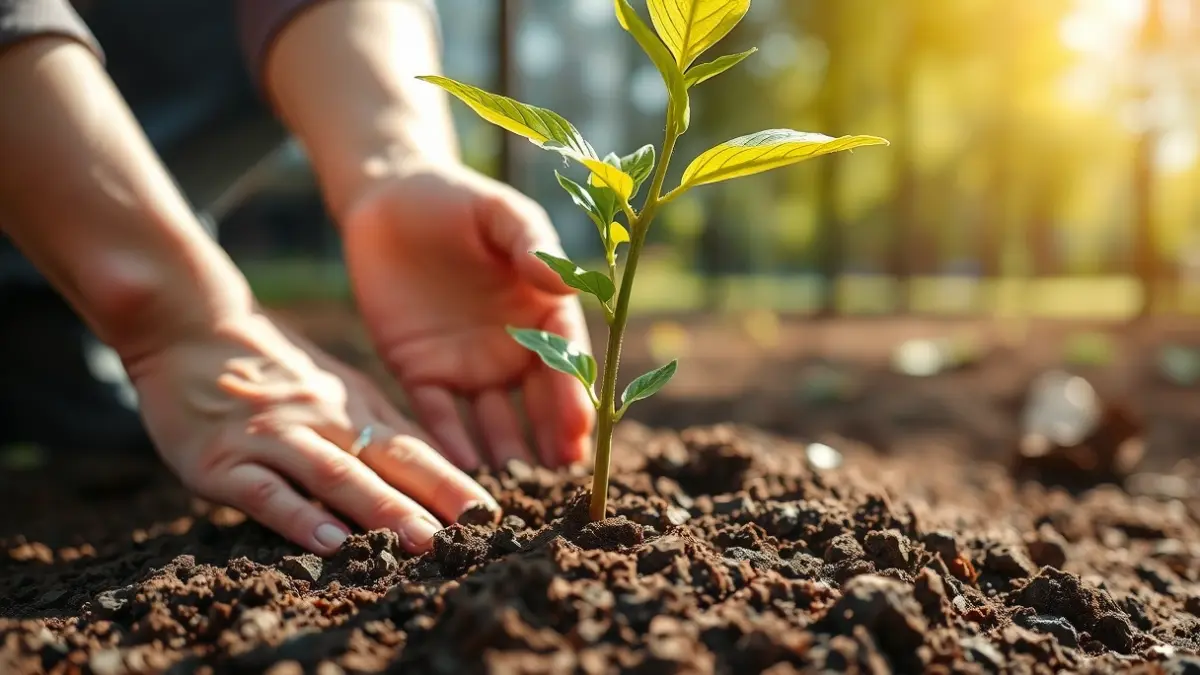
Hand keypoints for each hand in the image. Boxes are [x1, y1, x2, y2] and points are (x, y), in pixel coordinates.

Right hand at [124, 311, 496, 555]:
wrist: (186, 321)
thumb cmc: (267, 362)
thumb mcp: (334, 383)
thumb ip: (375, 424)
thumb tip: (432, 466)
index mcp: (353, 405)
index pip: (414, 446)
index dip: (453, 480)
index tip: (491, 513)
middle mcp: (322, 419)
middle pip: (389, 459)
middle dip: (435, 498)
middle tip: (475, 533)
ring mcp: (274, 437)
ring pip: (337, 475)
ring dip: (382, 510)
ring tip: (422, 542)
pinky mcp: (222, 460)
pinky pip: (267, 491)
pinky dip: (299, 517)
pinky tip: (330, 542)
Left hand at [339, 162, 593, 470]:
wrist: (387, 196)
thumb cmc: (454, 197)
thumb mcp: (497, 211)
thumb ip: (529, 242)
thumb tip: (559, 282)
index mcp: (540, 311)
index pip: (565, 361)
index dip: (574, 397)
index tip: (583, 432)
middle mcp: (510, 347)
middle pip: (535, 403)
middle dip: (548, 440)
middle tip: (559, 482)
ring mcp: (465, 364)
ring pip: (490, 420)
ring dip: (503, 454)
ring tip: (511, 490)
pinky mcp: (418, 371)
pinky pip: (435, 416)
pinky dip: (447, 444)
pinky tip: (458, 472)